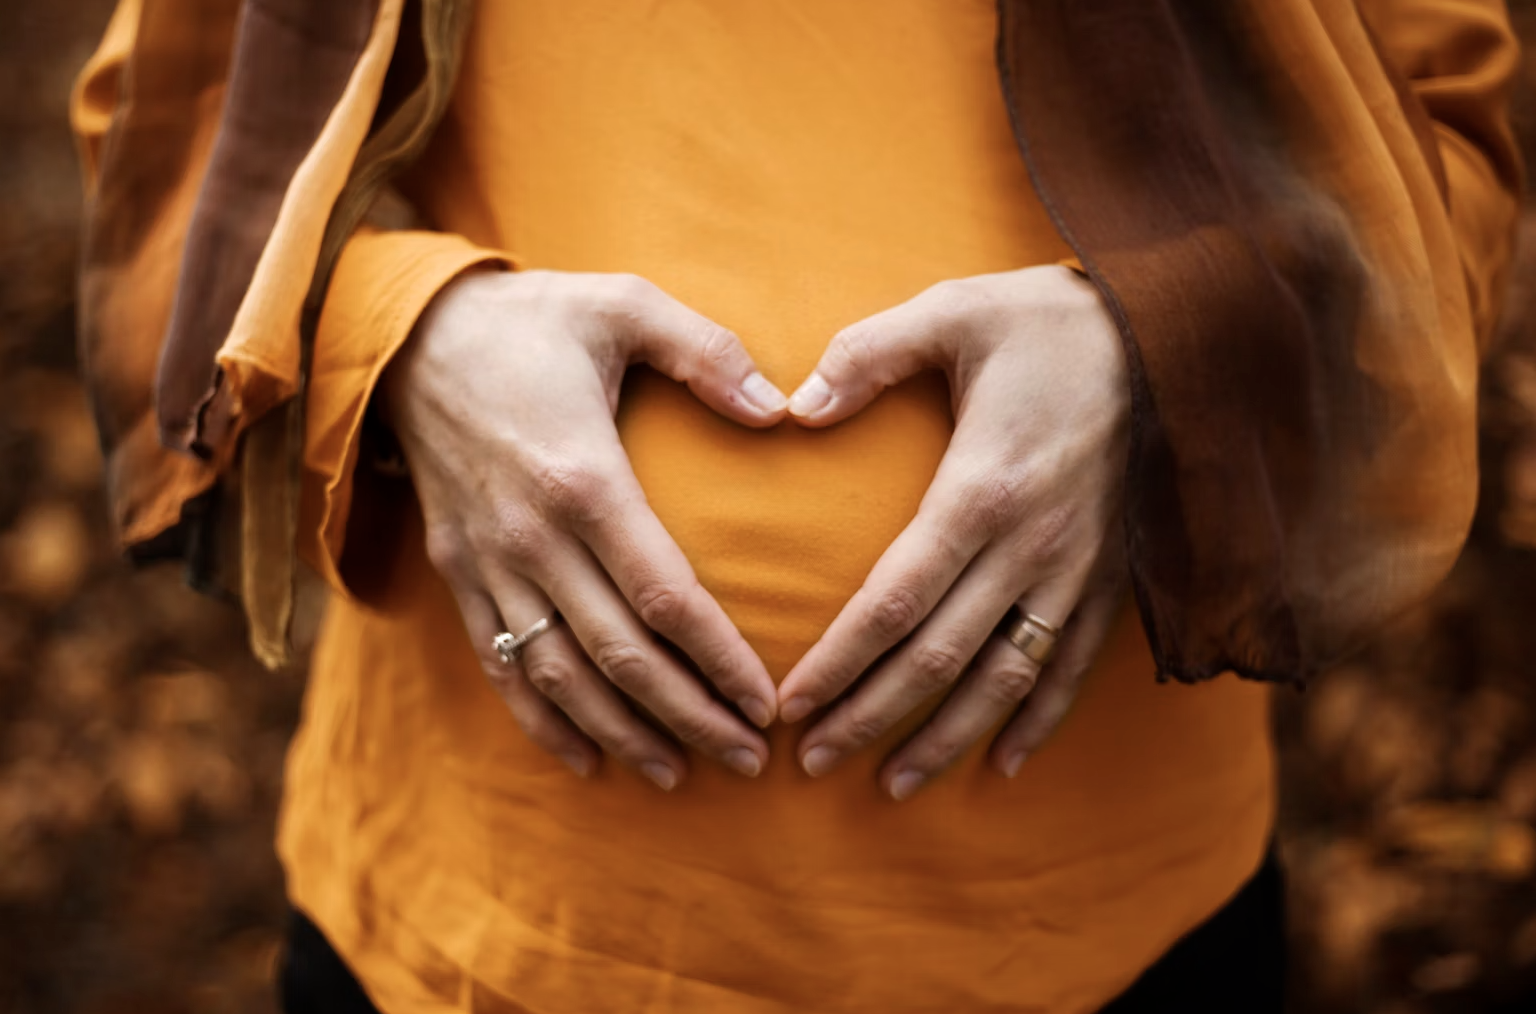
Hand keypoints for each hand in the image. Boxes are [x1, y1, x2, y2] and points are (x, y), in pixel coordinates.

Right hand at [383, 269, 788, 788]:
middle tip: (749, 759)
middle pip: (619, 657)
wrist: (409, 335)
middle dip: (689, 717)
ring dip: (622, 734)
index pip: (664, 597)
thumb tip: (782, 411)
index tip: (768, 701)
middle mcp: (532, 537)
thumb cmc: (533, 320)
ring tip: (680, 774)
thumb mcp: (623, 303)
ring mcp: (489, 563)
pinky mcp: (459, 573)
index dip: (719, 659)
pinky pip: (499, 665)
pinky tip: (585, 761)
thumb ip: (707, 351)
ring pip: (559, 677)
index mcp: (583, 478)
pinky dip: (541, 721)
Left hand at [775, 265, 1130, 798]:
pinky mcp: (1113, 577)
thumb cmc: (1050, 321)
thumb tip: (793, 405)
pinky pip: (1074, 666)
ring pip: (1006, 679)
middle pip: (940, 658)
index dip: (840, 661)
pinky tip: (1003, 764)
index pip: (896, 602)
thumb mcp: (952, 311)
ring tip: (893, 785)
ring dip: (947, 737)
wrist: (1179, 332)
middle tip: (812, 763)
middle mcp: (1032, 546)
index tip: (792, 705)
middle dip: (872, 716)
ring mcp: (1079, 570)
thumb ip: (866, 354)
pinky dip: (1039, 720)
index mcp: (982, 489)